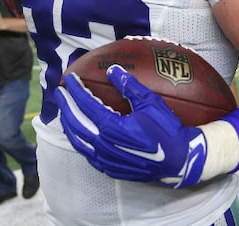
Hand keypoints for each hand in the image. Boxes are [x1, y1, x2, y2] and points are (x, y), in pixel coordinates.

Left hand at [56, 64, 208, 188]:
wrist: (179, 160)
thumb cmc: (167, 130)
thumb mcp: (151, 103)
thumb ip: (130, 86)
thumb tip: (113, 70)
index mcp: (112, 127)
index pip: (86, 105)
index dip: (76, 90)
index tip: (71, 78)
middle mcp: (104, 145)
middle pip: (75, 123)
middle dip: (65, 106)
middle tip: (60, 92)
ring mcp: (105, 159)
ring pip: (78, 141)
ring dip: (68, 124)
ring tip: (65, 111)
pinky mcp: (110, 169)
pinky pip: (87, 153)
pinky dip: (79, 140)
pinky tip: (80, 133)